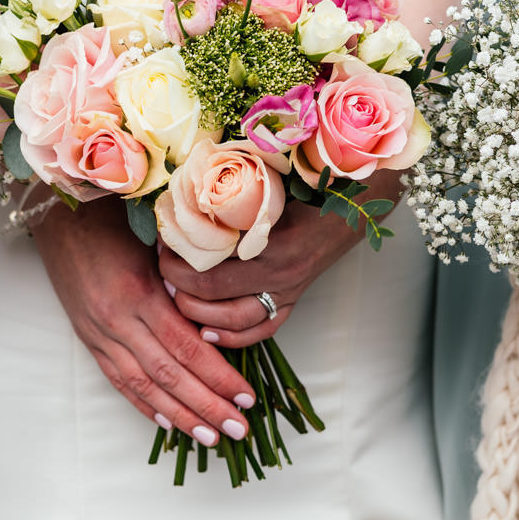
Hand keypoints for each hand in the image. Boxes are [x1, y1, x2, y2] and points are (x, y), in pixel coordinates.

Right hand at [31, 198, 254, 443]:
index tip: (246, 397)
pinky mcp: (87, 338)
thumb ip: (184, 279)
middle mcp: (117, 320)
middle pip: (169, 375)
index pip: (187, 348)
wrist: (56, 213)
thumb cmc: (113, 218)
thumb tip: (223, 315)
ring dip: (179, 415)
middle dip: (207, 406)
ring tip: (209, 437)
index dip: (218, 377)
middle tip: (239, 429)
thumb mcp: (155, 241)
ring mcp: (99, 333)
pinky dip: (143, 403)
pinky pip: (118, 379)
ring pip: (144, 385)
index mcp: (139, 293)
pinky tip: (166, 422)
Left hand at [158, 174, 397, 347]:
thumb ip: (232, 190)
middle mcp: (281, 275)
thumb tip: (182, 189)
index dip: (175, 263)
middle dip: (179, 288)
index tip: (159, 245)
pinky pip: (262, 330)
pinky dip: (233, 337)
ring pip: (237, 323)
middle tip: (162, 269)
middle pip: (215, 299)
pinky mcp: (294, 299)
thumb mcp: (270, 182)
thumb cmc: (310, 183)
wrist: (359, 199)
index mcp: (273, 245)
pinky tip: (207, 333)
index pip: (208, 272)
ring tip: (177, 296)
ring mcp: (290, 291)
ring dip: (199, 315)